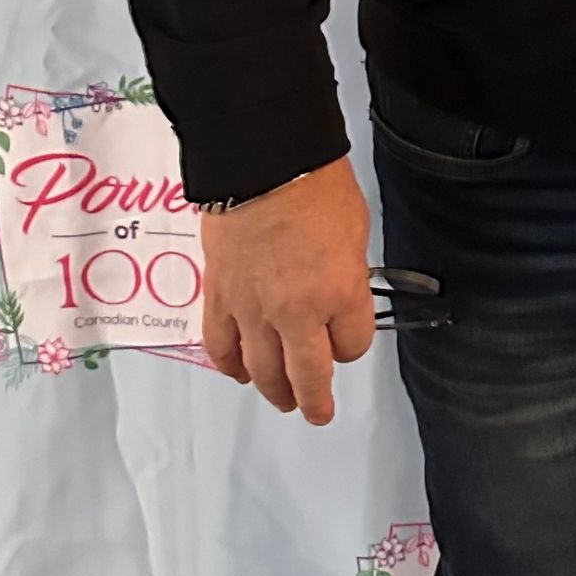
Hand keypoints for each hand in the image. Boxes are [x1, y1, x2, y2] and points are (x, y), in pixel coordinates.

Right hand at [200, 155, 374, 426]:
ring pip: (263, 371)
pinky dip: (230, 365)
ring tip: (281, 400)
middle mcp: (298, 313)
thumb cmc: (312, 185)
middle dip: (315, 399)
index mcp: (340, 294)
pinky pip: (222, 347)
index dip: (353, 345)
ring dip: (273, 391)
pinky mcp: (220, 299)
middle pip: (308, 375)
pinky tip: (238, 372)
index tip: (350, 340)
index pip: (353, 345)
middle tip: (317, 411)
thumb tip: (341, 290)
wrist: (262, 163)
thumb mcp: (355, 231)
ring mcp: (254, 310)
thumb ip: (348, 273)